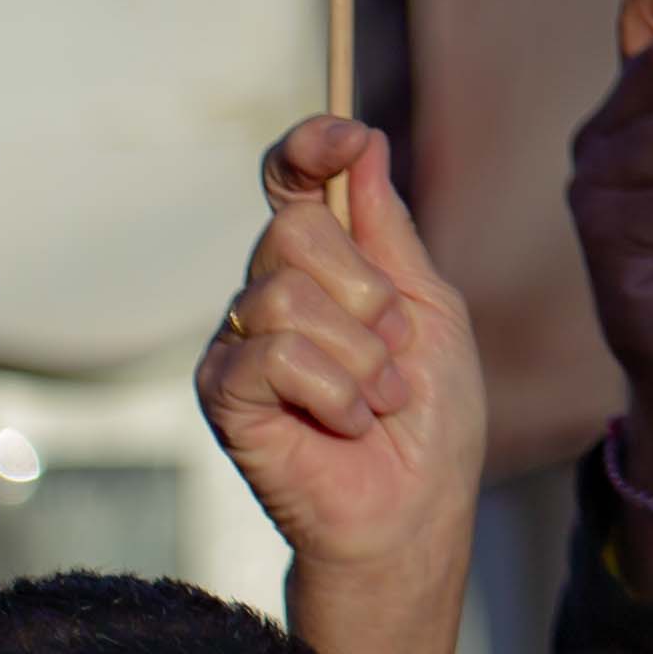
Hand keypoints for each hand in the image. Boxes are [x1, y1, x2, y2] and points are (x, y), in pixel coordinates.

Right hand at [203, 121, 487, 653]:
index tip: (346, 142)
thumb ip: (389, 230)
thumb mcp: (431, 306)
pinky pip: (268, 358)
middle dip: (366, 292)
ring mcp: (239, 347)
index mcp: (323, 267)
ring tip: (376, 401)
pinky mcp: (222, 398)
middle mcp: (269, 298)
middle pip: (293, 231)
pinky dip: (329, 391)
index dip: (309, 147)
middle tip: (393, 351)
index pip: (290, 181)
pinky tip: (346, 425)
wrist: (410, 511)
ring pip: (283, 296)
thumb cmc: (428, 421)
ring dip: (357, 356)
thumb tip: (363, 144)